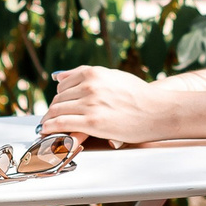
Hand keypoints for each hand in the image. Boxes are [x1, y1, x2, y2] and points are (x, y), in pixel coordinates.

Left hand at [41, 65, 194, 145]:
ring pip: (57, 111)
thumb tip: (59, 75)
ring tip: (46, 128)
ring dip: (48, 120)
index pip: (63, 84)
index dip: (58, 97)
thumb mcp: (113, 76)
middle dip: (52, 110)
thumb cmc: (141, 95)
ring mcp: (90, 103)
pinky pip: (61, 124)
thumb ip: (87, 76)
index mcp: (93, 73)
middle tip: (49, 120)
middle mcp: (89, 85)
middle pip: (58, 98)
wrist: (159, 111)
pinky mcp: (92, 122)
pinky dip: (50, 128)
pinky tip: (47, 133)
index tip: (56, 106)